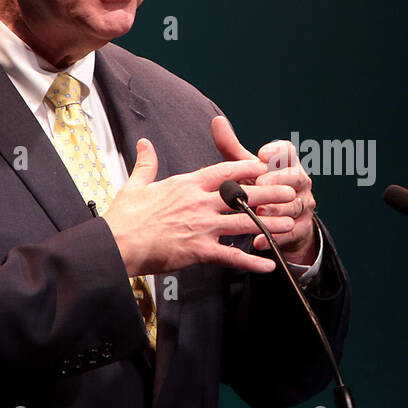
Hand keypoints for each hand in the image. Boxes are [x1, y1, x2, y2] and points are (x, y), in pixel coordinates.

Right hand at [103, 135, 299, 275]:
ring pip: (243, 223)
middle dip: (269, 192)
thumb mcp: (136, 185)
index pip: (223, 171)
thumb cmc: (124, 218)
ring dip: (268, 224)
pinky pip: (232, 256)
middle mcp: (199, 203)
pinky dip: (252, 262)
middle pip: (241, 195)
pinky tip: (269, 264)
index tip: (263, 166)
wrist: (116, 244)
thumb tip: (145, 144)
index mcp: (186, 185)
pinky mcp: (199, 250)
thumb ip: (146, 164)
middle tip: (290, 191)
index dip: (246, 168)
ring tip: (289, 224)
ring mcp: (201, 226)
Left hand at [211, 118, 317, 264]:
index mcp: (287, 163)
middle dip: (278, 181)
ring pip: (294, 206)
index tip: (262, 154)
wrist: (277, 220)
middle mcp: (300, 182)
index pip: (288, 151)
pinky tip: (258, 241)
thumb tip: (216, 120)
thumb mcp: (247, 169)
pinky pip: (291, 232)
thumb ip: (232, 147)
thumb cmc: (259, 187)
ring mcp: (303, 205)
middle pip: (296, 177)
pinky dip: (275, 237)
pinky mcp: (301, 229)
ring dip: (276, 209)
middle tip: (259, 185)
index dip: (277, 151)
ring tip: (259, 212)